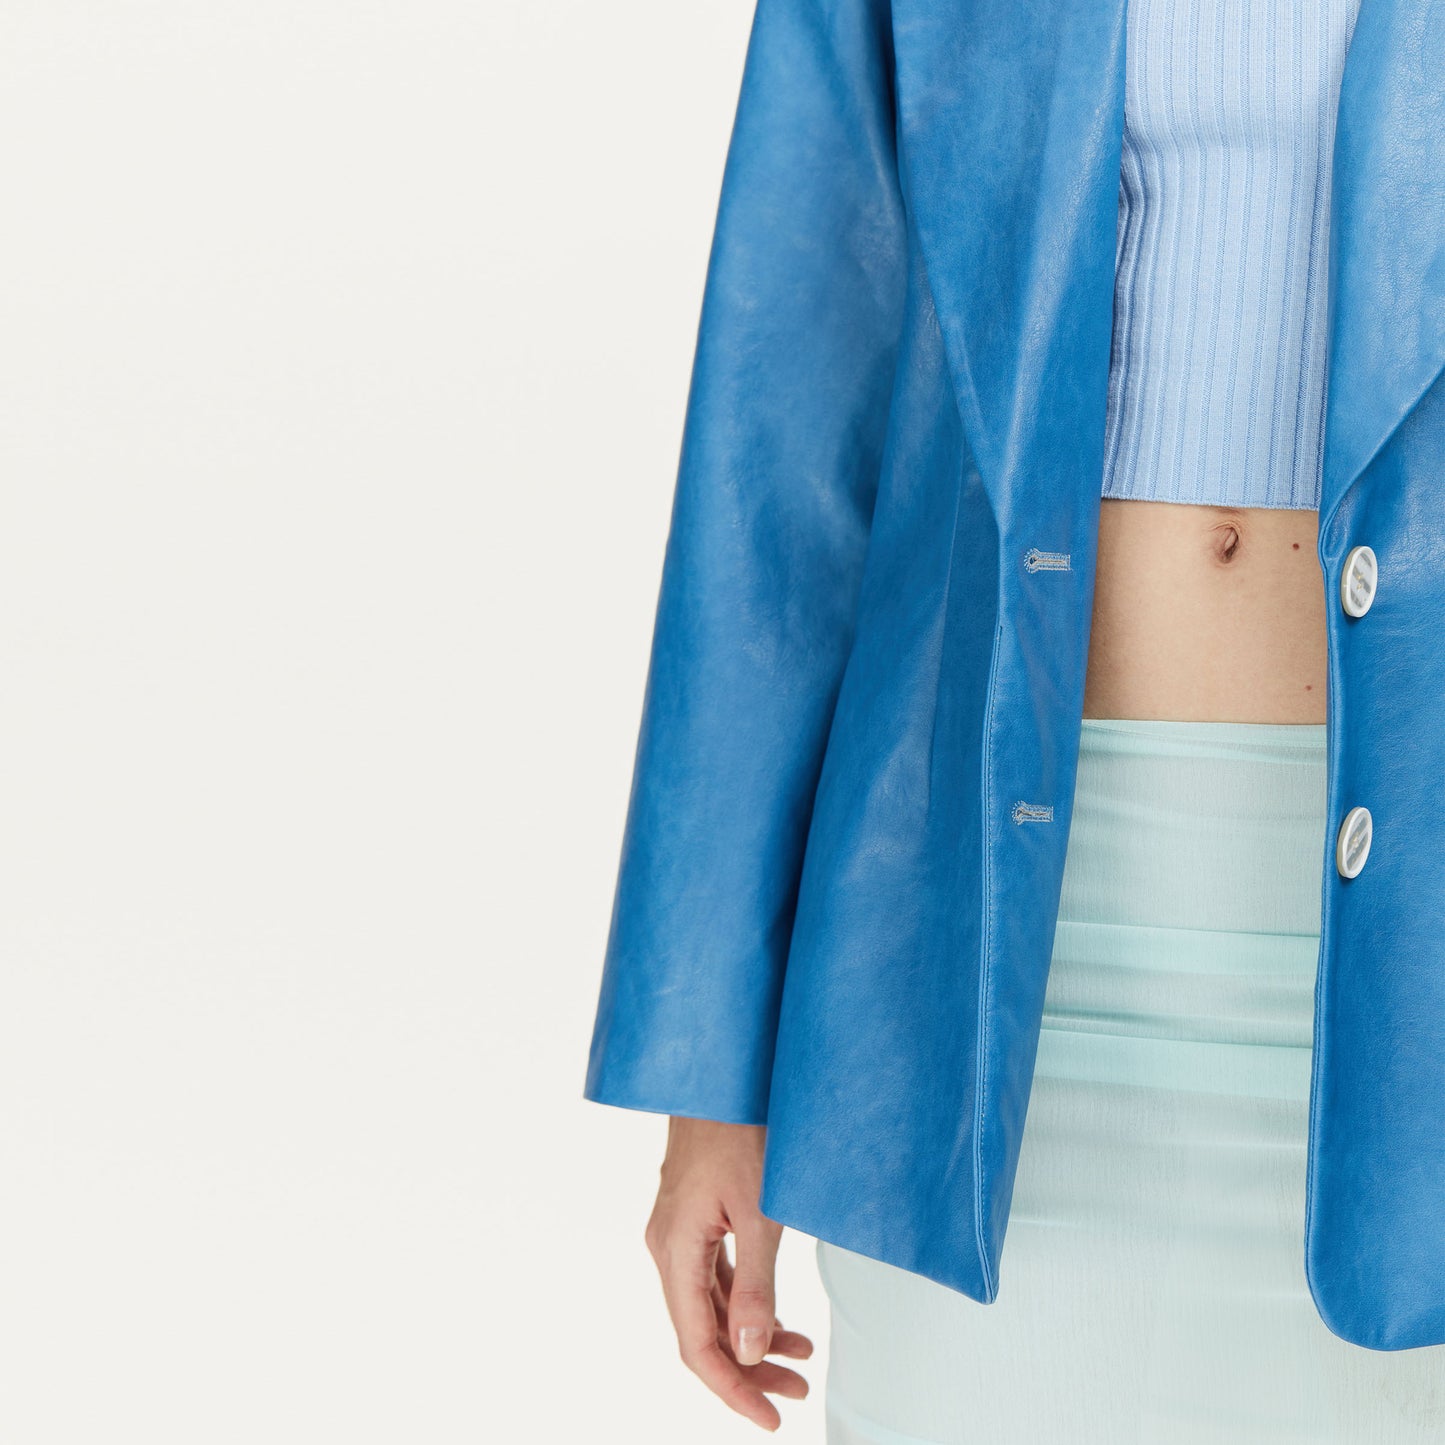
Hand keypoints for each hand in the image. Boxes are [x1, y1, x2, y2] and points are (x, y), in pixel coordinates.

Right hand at [643, 1116, 813, 1430]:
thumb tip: (751, 1352)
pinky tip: (777, 1315)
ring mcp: (677, 1232)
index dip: (733, 1389)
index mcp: (674, 1249)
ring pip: (708, 1306)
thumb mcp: (759, 1210)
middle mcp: (667, 1246)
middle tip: (795, 1390)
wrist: (720, 1074)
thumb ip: (756, 1284)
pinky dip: (744, 1302)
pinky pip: (713, 1277)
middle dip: (749, 1368)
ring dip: (750, 1336)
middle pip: (702, 1330)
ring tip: (800, 1355)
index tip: (770, 1416)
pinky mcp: (692, 1218)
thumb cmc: (738, 1127)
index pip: (698, 1344)